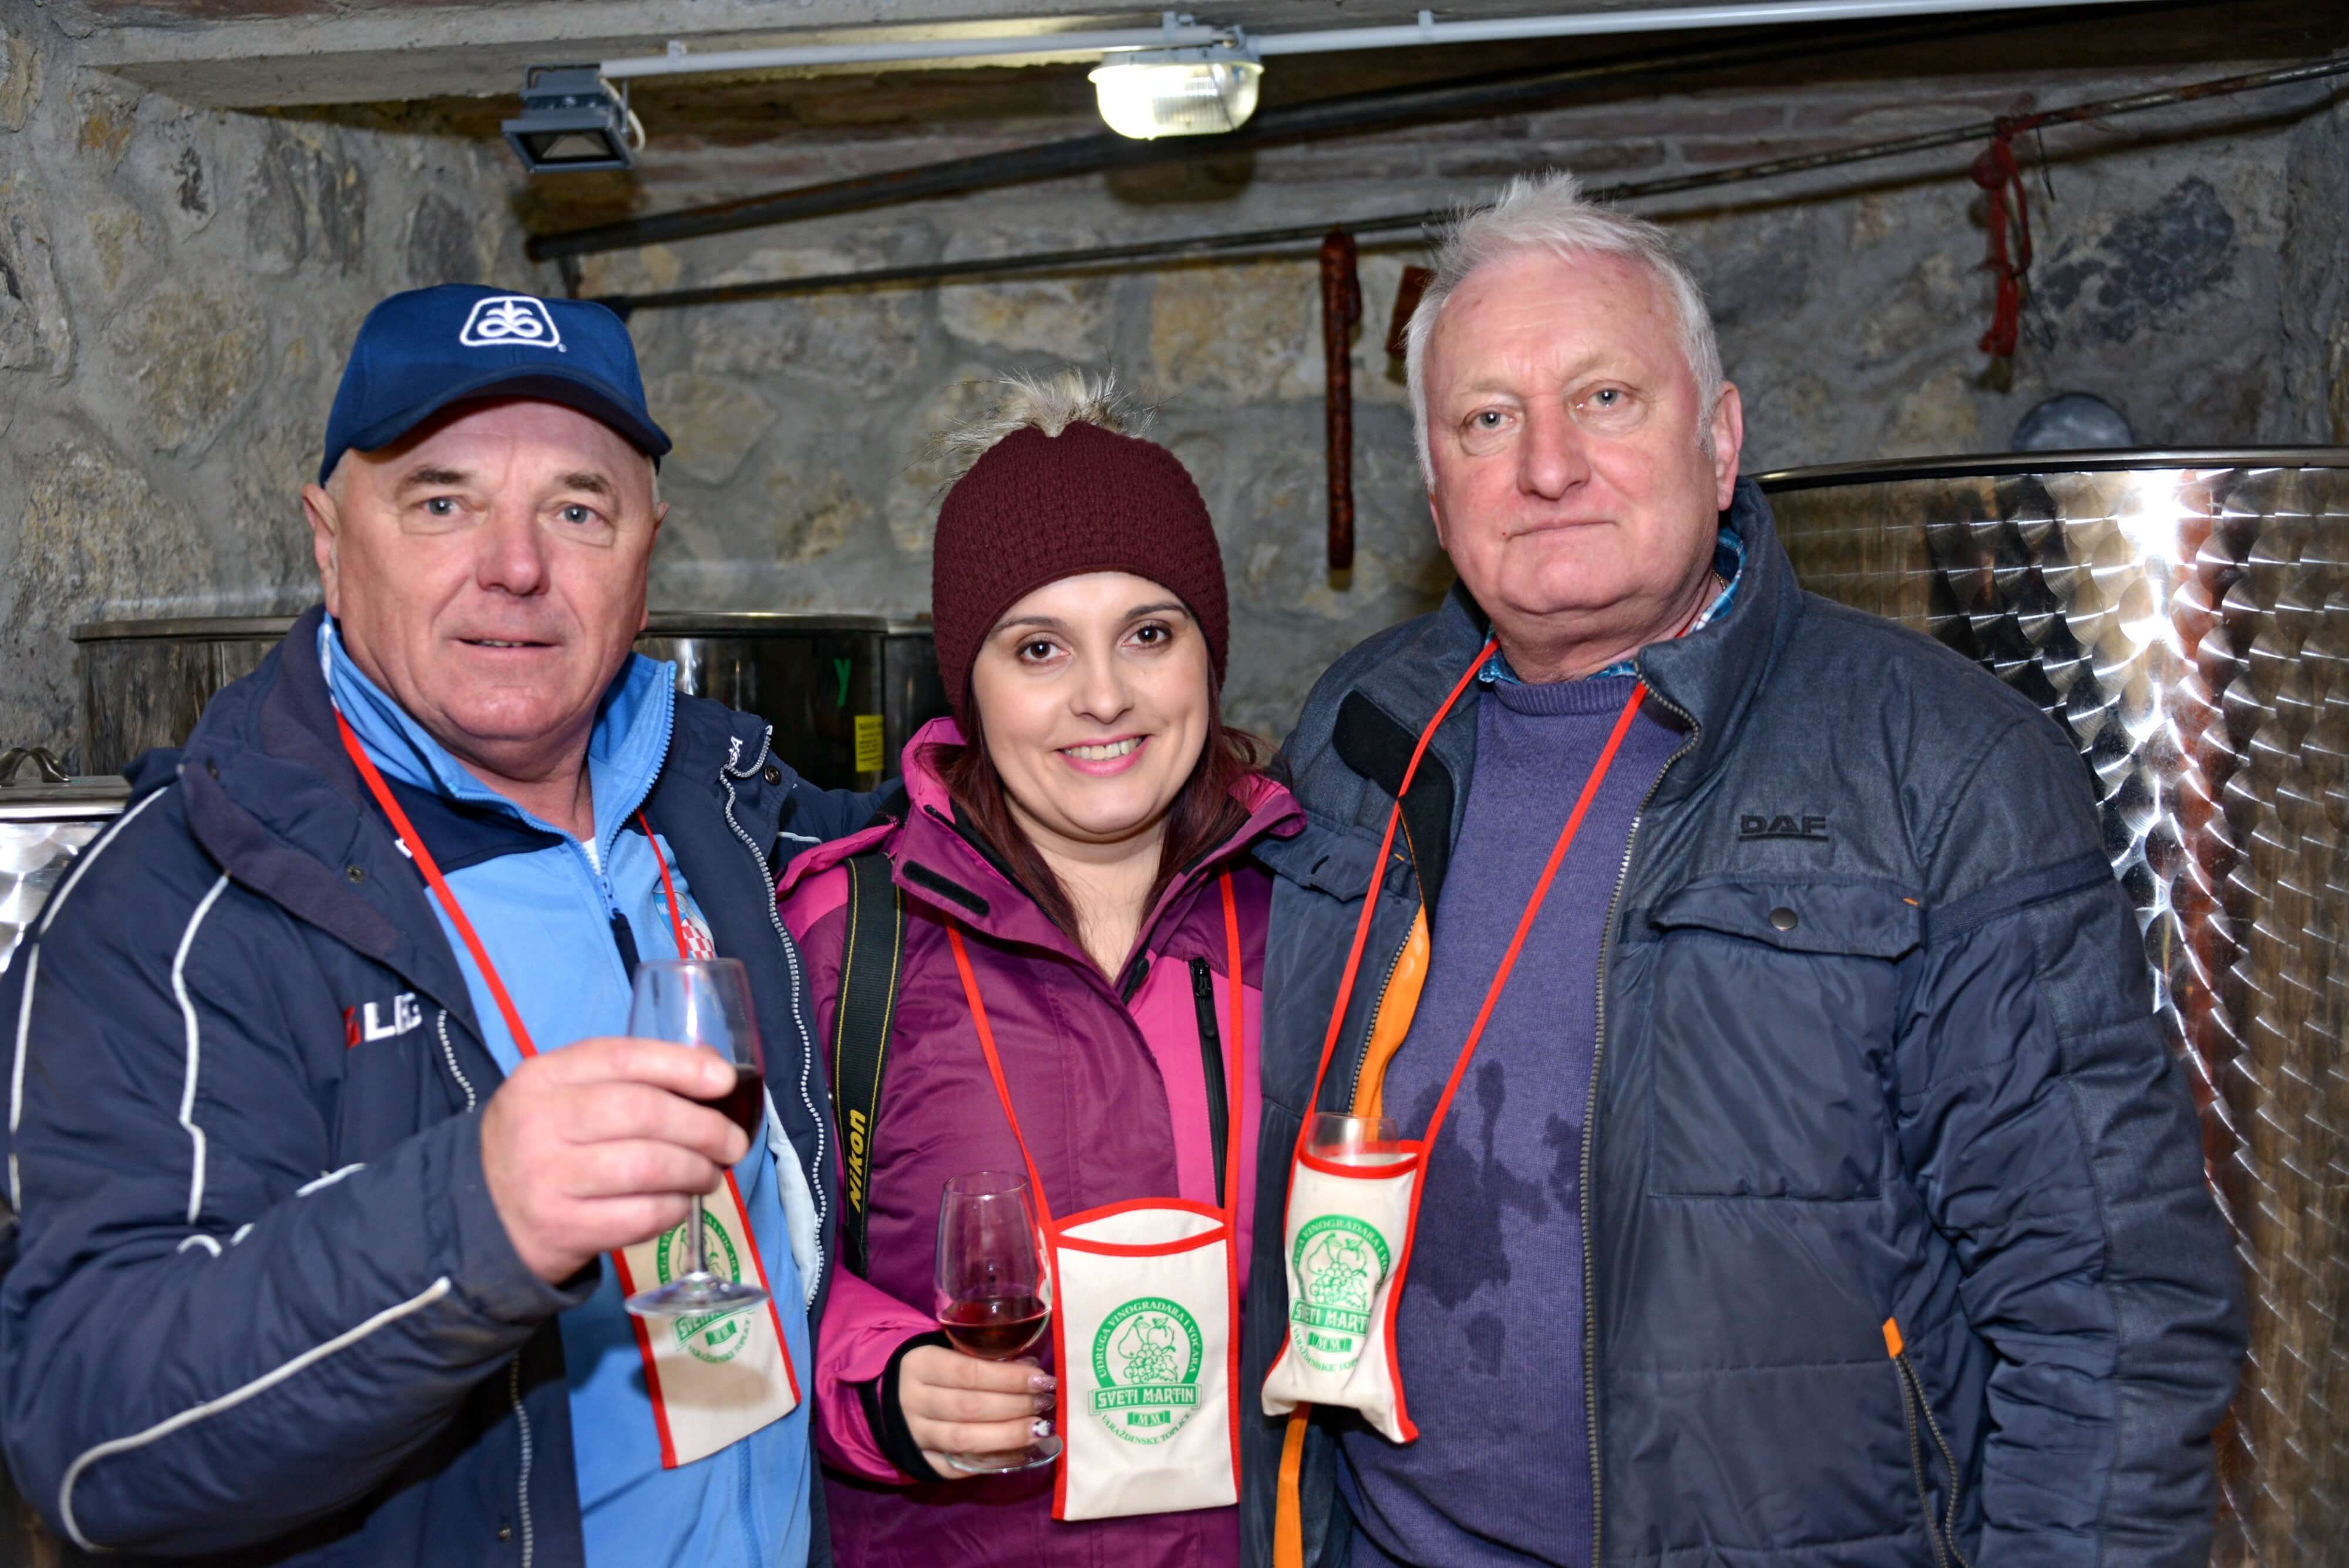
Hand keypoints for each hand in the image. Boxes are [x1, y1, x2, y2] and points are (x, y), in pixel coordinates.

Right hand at [480, 1036, 749, 1282]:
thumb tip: (711, 1067)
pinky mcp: (560, 1228)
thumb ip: (627, 1077)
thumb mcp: (564, 1094)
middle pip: (643, 1113)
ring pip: (648, 1167)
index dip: (683, 1066)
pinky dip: (674, 1209)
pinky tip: (680, 1203)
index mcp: (544, 1076)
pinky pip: (640, 1216)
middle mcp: (540, 1122)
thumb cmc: (544, 1142)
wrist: (481, 1213)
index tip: (725, 1082)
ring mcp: (547, 1177)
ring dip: (696, 1171)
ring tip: (710, 1173)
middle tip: (732, 1143)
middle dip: (704, 1128)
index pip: (624, 1058)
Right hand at [899, 1346, 1053, 1475]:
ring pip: (964, 1441)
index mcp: (920, 1364)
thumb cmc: (931, 1370)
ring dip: (1008, 1436)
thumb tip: (1031, 1369)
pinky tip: (1014, 1453)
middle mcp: (912, 1401)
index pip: (970, 1373)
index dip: (1009, 1378)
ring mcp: (913, 1435)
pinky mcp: (917, 1462)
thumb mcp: (946, 1351)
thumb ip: (982, 1357)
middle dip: (1015, 1406)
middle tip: (1045, 1403)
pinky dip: (986, 1462)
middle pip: (970, 1408)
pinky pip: (955, 1468)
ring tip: (1040, 1429)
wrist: (888, 1399)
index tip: (1041, 1379)